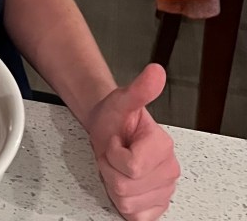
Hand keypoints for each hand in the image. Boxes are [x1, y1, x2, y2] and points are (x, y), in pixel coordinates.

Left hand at [84, 64, 179, 220]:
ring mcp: (164, 190)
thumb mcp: (121, 100)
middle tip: (113, 153)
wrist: (109, 129)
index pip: (131, 166)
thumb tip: (155, 71)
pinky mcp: (156, 206)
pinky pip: (134, 215)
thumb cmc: (114, 117)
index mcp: (163, 146)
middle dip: (110, 168)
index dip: (113, 153)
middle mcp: (169, 170)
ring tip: (116, 165)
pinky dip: (122, 201)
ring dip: (113, 182)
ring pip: (127, 201)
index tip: (116, 140)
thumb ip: (139, 89)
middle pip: (126, 186)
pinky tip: (124, 181)